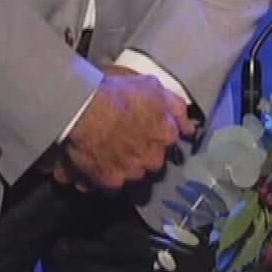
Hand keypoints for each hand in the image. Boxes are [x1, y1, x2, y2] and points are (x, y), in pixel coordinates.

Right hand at [61, 73, 194, 190]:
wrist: (82, 107)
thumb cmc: (115, 92)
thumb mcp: (151, 86)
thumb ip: (175, 107)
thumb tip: (189, 126)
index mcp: (166, 134)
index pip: (169, 141)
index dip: (155, 135)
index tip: (143, 129)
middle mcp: (153, 158)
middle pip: (152, 160)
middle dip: (142, 152)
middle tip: (124, 138)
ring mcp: (133, 172)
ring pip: (133, 173)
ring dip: (124, 166)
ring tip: (108, 150)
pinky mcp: (110, 181)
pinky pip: (112, 185)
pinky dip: (105, 176)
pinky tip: (97, 162)